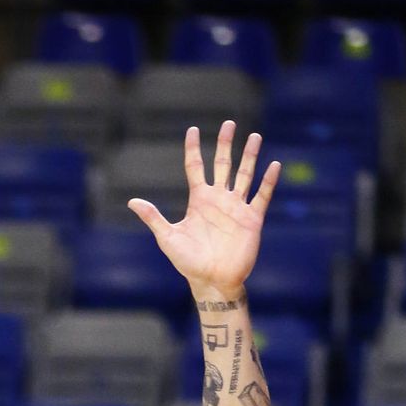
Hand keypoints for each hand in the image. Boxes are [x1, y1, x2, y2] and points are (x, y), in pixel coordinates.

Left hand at [128, 122, 279, 300]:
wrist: (212, 282)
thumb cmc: (188, 263)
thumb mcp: (168, 238)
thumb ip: (153, 218)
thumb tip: (132, 202)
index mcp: (199, 200)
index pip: (195, 168)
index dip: (193, 149)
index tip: (192, 130)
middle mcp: (218, 200)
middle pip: (223, 164)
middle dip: (225, 144)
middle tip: (229, 123)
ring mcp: (236, 208)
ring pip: (244, 174)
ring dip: (249, 156)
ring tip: (254, 136)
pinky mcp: (252, 219)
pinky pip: (262, 196)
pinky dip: (268, 181)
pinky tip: (273, 165)